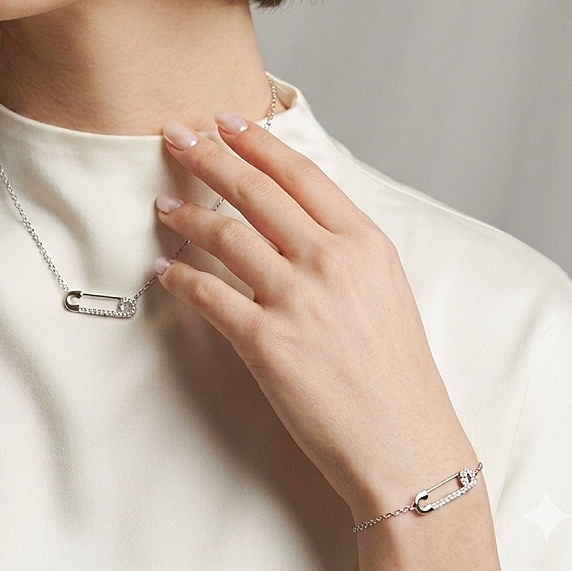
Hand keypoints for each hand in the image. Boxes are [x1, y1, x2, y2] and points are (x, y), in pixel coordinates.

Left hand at [153, 112, 477, 519]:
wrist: (408, 449)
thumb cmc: (398, 374)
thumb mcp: (386, 289)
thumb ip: (343, 245)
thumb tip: (294, 215)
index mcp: (364, 242)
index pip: (298, 173)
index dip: (256, 141)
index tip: (225, 121)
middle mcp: (330, 260)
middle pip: (254, 190)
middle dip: (207, 156)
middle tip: (175, 137)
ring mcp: (297, 299)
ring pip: (225, 234)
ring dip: (186, 216)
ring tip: (163, 206)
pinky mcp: (267, 342)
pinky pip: (208, 295)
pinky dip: (180, 279)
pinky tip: (165, 272)